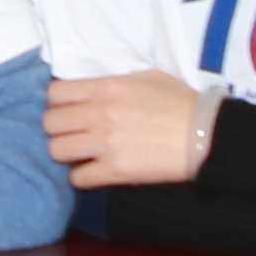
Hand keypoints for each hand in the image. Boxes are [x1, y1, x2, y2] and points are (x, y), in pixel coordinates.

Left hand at [43, 71, 217, 188]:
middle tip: (72, 133)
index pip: (55, 94)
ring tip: (79, 153)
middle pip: (50, 123)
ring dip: (65, 153)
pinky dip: (82, 176)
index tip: (67, 109)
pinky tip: (93, 171)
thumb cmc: (179, 102)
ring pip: (57, 151)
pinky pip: (78, 178)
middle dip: (58, 129)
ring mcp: (105, 144)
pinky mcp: (114, 171)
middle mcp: (99, 114)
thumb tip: (92, 89)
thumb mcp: (146, 77)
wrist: (204, 134)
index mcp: (106, 88)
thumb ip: (114, 83)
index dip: (57, 103)